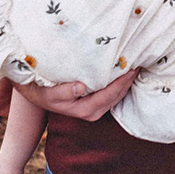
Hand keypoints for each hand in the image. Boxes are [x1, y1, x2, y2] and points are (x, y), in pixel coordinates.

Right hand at [16, 70, 137, 120]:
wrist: (35, 94)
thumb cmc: (42, 91)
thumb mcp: (49, 92)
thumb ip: (63, 92)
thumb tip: (80, 87)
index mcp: (85, 110)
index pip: (109, 95)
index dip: (122, 82)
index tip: (131, 68)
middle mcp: (93, 112)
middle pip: (117, 95)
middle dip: (128, 80)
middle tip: (139, 62)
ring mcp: (95, 108)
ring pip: (117, 95)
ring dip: (126, 81)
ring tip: (135, 64)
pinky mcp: (95, 102)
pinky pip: (112, 93)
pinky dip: (120, 82)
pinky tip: (124, 70)